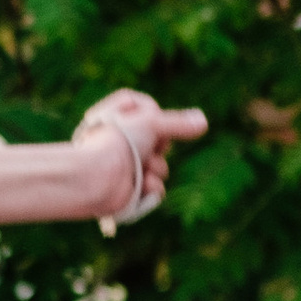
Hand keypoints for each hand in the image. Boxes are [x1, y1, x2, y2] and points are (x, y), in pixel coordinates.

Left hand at [75, 88, 207, 224]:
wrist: (97, 178)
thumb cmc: (119, 142)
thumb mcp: (152, 122)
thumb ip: (178, 123)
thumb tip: (203, 121)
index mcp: (115, 120)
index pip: (146, 109)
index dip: (154, 114)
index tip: (151, 118)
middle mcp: (119, 143)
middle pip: (159, 141)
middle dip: (158, 147)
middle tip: (147, 148)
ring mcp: (125, 168)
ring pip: (160, 167)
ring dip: (156, 169)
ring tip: (142, 170)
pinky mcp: (130, 191)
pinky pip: (155, 189)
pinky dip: (151, 188)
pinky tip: (142, 186)